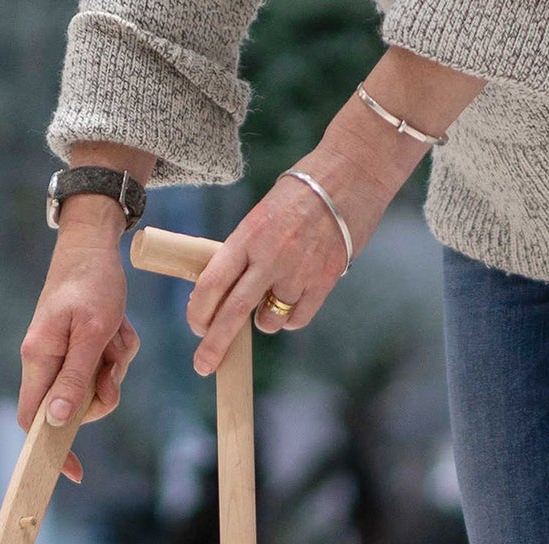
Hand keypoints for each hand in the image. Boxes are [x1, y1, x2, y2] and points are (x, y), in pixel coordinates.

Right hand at [18, 198, 141, 482]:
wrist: (95, 244)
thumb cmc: (91, 283)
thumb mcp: (90, 333)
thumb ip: (75, 378)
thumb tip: (58, 421)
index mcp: (39, 359)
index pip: (33, 419)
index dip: (51, 449)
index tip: (75, 472)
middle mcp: (47, 361)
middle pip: (77, 407)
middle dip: (104, 389)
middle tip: (113, 362)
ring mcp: (65, 355)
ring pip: (98, 386)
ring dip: (116, 364)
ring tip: (116, 332)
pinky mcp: (82, 348)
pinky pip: (108, 366)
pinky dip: (119, 349)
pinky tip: (118, 325)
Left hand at [186, 149, 389, 374]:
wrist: (353, 173)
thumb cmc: (301, 192)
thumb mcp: (261, 215)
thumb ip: (244, 252)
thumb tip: (223, 292)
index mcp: (248, 235)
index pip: (212, 283)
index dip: (199, 311)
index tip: (196, 327)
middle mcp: (271, 256)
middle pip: (233, 313)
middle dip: (214, 345)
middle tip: (203, 365)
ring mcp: (299, 271)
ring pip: (268, 321)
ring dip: (263, 320)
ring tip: (272, 296)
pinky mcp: (325, 281)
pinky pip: (297, 320)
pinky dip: (290, 318)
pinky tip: (293, 299)